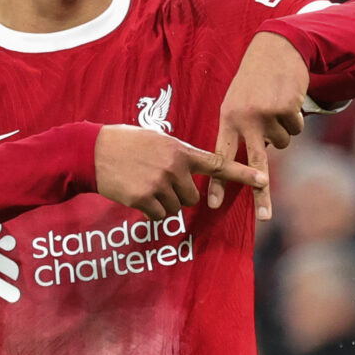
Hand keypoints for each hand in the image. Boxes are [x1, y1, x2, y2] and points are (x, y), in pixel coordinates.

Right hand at [95, 124, 267, 219]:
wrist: (91, 151)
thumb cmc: (125, 141)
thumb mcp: (156, 139)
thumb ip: (178, 153)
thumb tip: (194, 168)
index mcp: (180, 150)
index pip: (217, 164)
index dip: (242, 174)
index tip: (263, 180)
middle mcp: (173, 168)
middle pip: (193, 196)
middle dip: (180, 193)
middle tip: (160, 180)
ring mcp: (158, 185)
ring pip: (176, 207)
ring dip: (164, 202)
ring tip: (145, 184)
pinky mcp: (142, 200)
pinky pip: (159, 216)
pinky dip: (151, 210)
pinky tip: (137, 194)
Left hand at [210, 32, 309, 219]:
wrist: (275, 49)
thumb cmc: (254, 81)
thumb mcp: (237, 102)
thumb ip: (239, 130)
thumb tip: (252, 164)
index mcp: (227, 119)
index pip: (219, 156)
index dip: (217, 182)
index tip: (212, 204)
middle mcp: (244, 119)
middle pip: (253, 163)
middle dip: (260, 192)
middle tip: (263, 218)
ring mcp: (265, 115)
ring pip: (282, 143)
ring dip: (283, 129)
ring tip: (275, 105)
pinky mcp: (285, 109)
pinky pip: (297, 128)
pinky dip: (296, 118)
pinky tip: (287, 99)